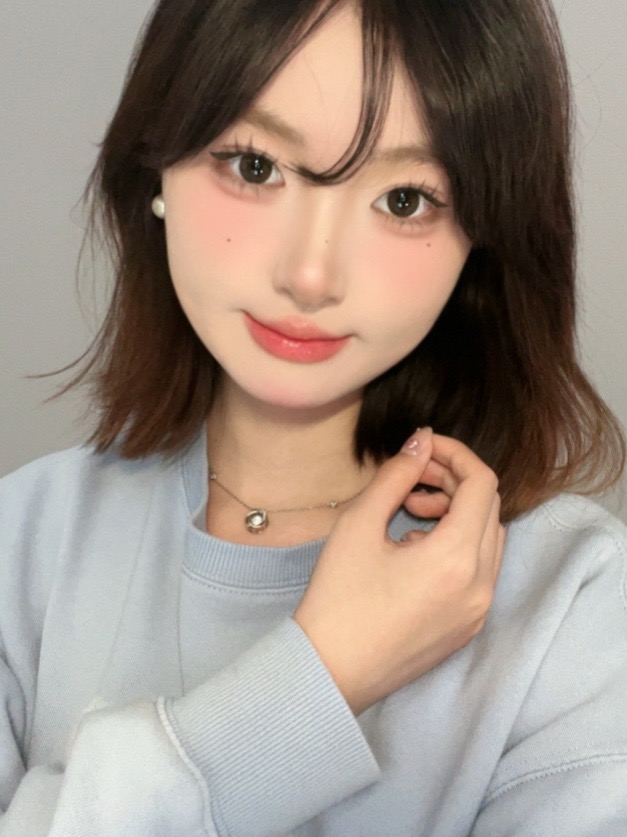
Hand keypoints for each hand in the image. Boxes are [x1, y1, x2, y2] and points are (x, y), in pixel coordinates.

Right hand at [293, 428, 505, 715]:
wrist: (328, 672)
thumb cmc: (337, 599)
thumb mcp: (359, 524)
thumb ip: (396, 475)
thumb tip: (421, 440)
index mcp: (457, 558)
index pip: (482, 483)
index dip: (455, 454)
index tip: (422, 448)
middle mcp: (480, 586)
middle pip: (489, 509)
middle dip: (453, 483)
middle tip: (411, 480)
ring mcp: (477, 611)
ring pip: (488, 540)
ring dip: (458, 514)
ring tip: (408, 513)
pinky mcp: (467, 628)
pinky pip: (480, 572)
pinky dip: (458, 547)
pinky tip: (413, 551)